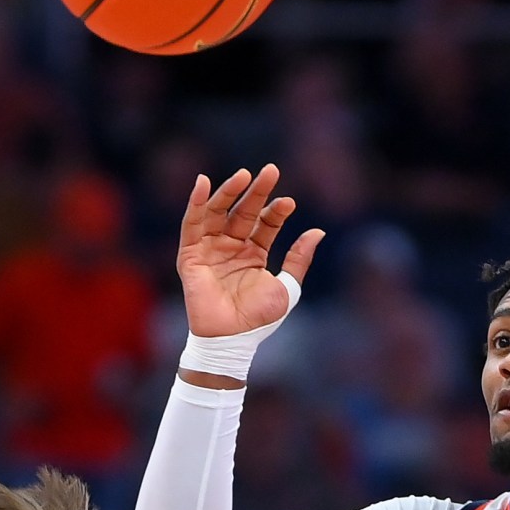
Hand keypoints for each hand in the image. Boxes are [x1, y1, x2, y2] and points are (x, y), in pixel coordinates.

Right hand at [177, 164, 323, 338]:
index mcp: (253, 254)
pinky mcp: (191, 255)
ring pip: (218, 212)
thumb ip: (299, 259)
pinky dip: (195, 203)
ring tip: (243, 175)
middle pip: (243, 212)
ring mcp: (211, 249)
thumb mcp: (287, 287)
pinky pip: (191, 224)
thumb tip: (318, 232)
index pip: (265, 224)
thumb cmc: (258, 319)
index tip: (289, 202)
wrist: (232, 339)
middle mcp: (231, 248)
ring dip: (229, 192)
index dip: (276, 211)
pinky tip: (202, 183)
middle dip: (256, 191)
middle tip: (271, 171)